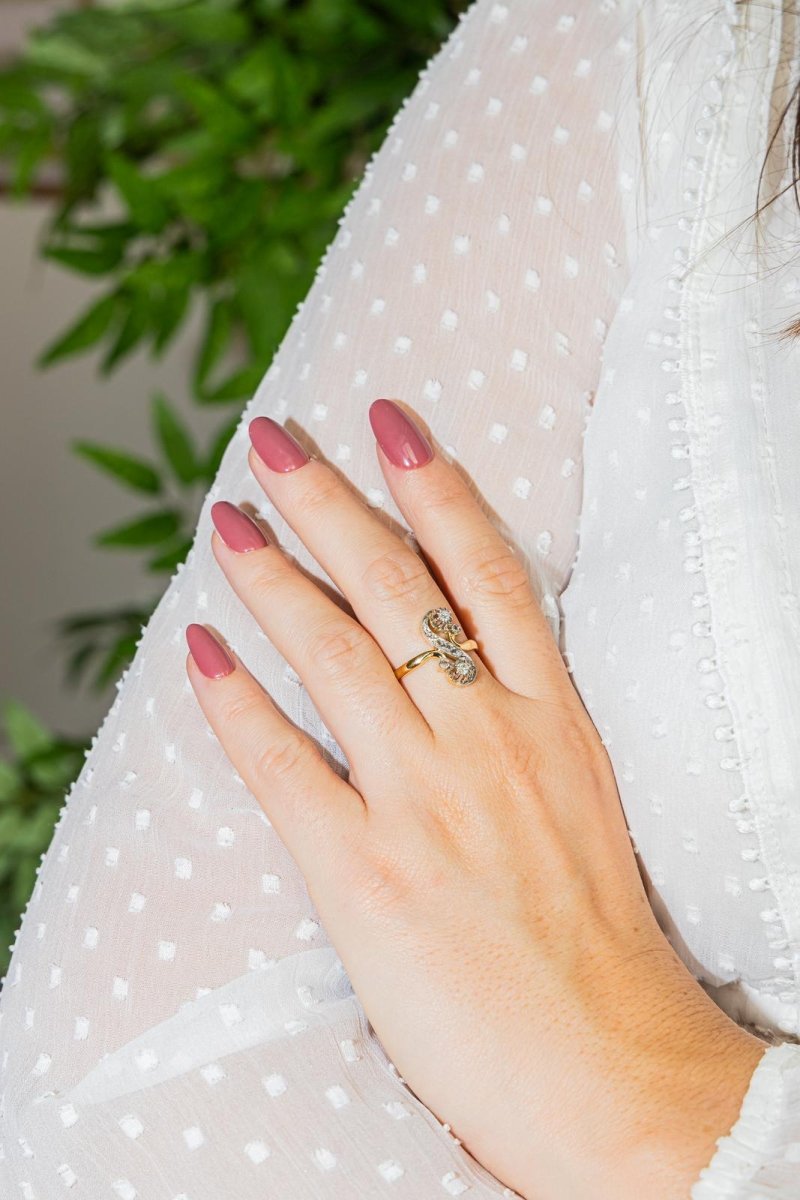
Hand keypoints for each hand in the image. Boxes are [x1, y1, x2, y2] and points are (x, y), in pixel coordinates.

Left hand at [185, 399, 765, 1199]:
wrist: (606, 1061)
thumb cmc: (597, 938)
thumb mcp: (580, 797)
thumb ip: (518, 724)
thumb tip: (449, 669)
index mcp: (547, 717)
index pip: (487, 570)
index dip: (434, 486)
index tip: (388, 423)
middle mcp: (485, 738)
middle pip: (394, 587)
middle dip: (325, 500)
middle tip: (271, 441)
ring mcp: (422, 798)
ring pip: (333, 651)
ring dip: (270, 575)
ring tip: (225, 523)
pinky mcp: (362, 868)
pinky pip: (280, 763)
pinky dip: (233, 702)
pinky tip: (201, 651)